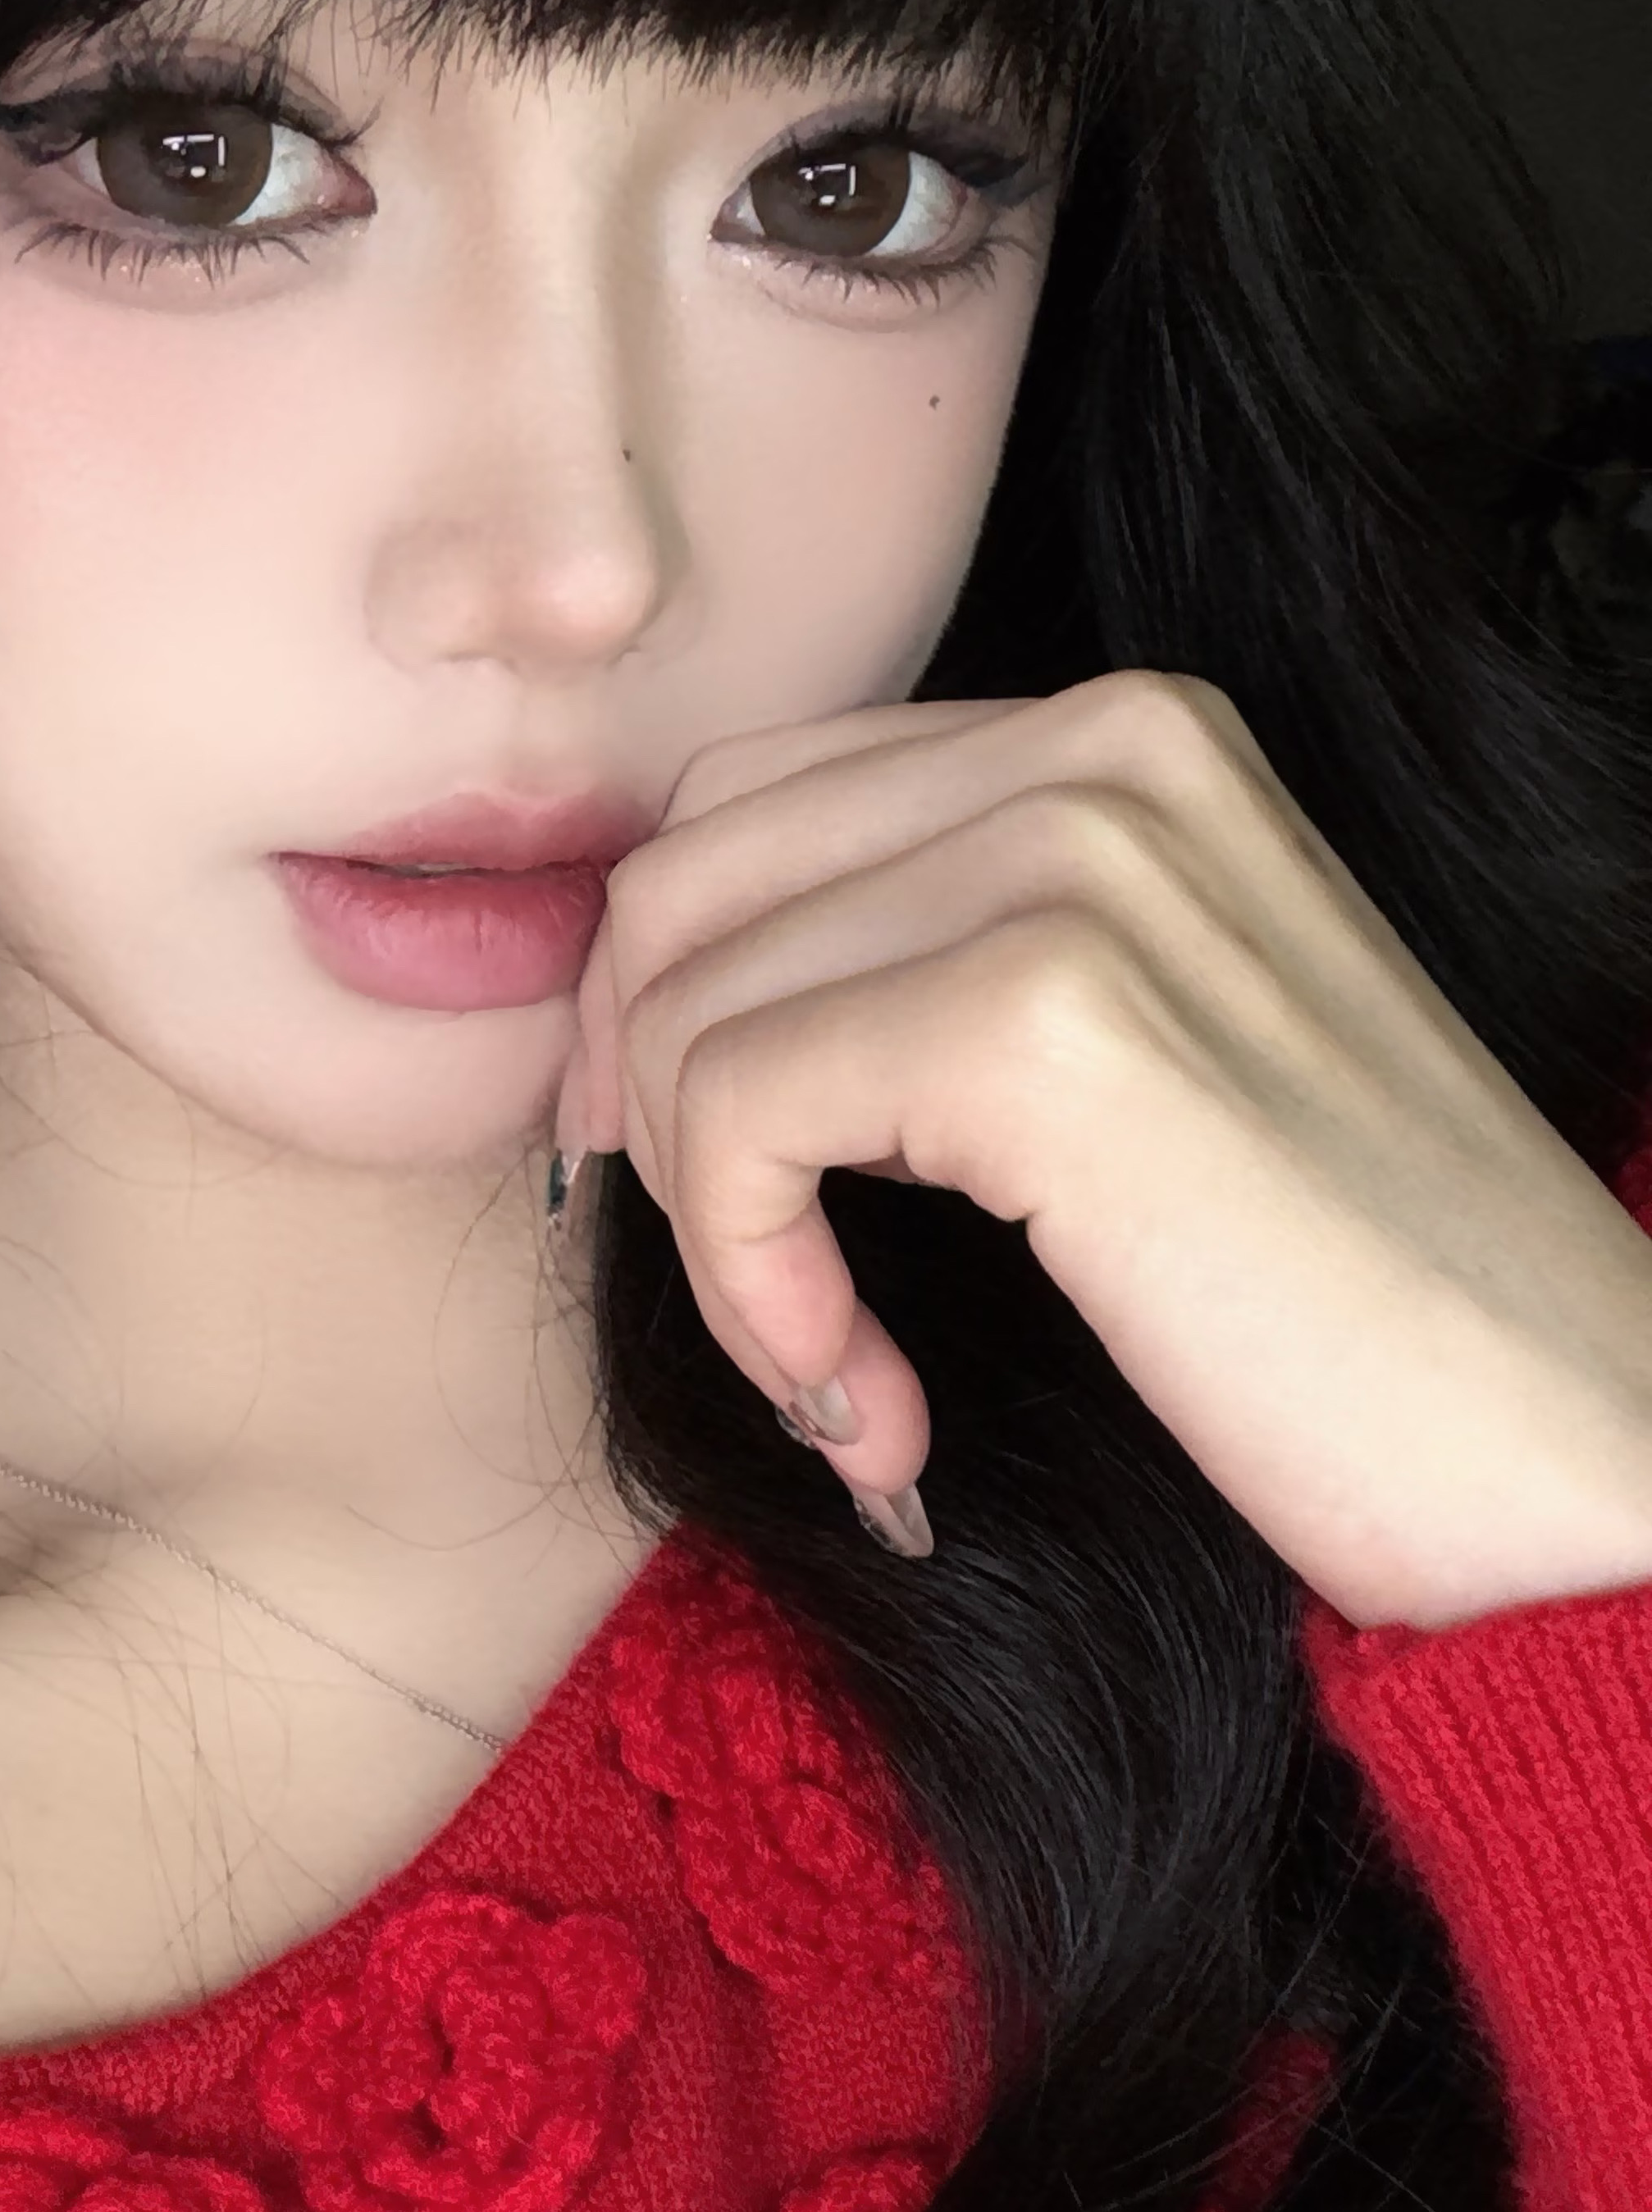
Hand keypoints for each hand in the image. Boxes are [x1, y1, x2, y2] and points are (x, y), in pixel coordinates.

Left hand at [554, 669, 1651, 1628]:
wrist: (1572, 1473)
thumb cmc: (1352, 1305)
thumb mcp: (1139, 1053)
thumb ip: (939, 956)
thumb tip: (652, 986)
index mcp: (1128, 738)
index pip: (750, 808)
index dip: (676, 1005)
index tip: (722, 1191)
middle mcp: (1103, 751)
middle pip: (685, 883)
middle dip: (656, 1109)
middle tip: (758, 1297)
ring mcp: (1079, 866)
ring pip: (683, 1010)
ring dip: (717, 1242)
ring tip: (842, 1382)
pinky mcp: (1041, 1023)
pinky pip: (733, 1122)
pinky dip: (754, 1295)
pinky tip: (874, 1414)